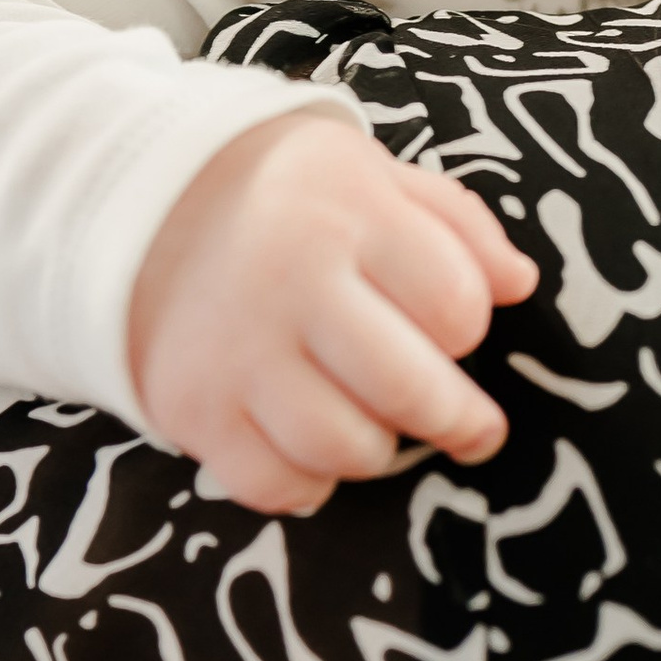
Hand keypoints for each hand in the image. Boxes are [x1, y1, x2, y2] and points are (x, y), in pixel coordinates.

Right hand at [126, 111, 536, 514]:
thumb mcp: (372, 174)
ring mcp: (235, 352)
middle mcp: (290, 283)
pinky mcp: (192, 407)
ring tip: (374, 419)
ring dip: (378, 447)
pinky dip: (307, 482)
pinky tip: (310, 444)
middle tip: (473, 427)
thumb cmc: (284, 195)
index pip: (456, 306)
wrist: (139, 202)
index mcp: (347, 213)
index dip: (468, 327)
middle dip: (458, 420)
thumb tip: (521, 284)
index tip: (453, 327)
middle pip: (410, 390)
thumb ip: (456, 223)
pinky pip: (275, 486)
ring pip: (346, 449)